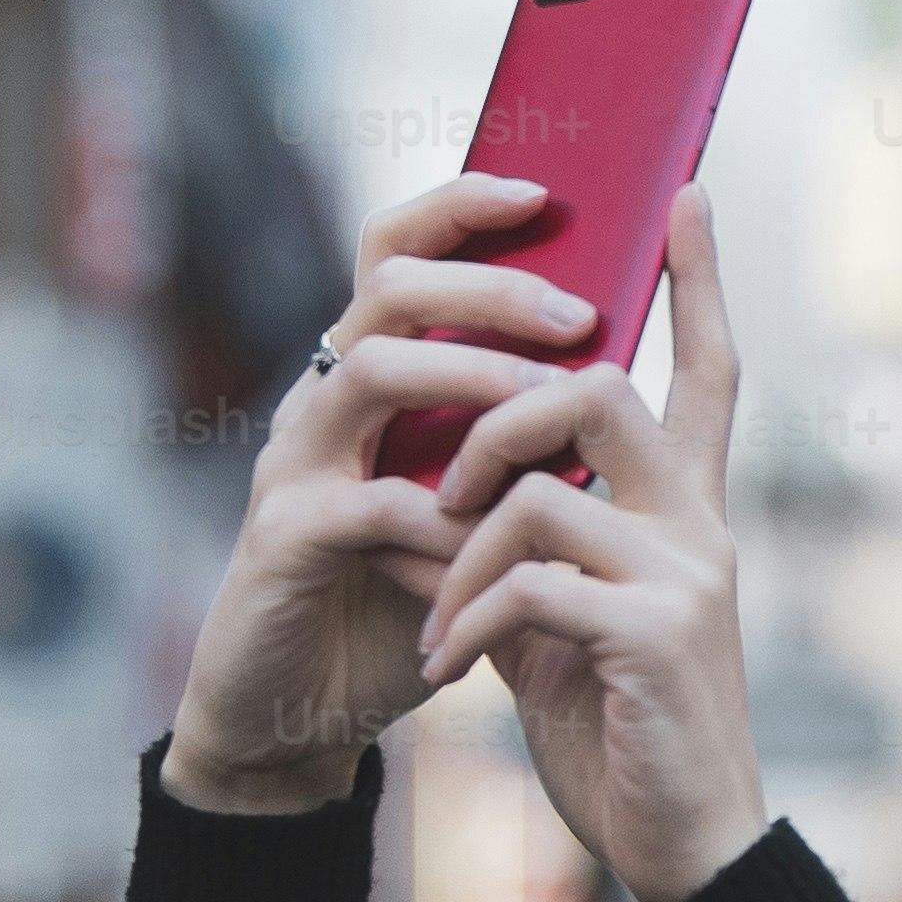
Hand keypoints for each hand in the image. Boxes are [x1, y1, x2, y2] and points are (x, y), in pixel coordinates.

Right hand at [158, 173, 593, 811]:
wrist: (300, 710)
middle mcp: (321, 400)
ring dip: (469, 380)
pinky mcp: (282, 538)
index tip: (547, 192)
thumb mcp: (471, 508)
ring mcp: (293, 462)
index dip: (462, 206)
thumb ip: (518, 445)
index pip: (400, 251)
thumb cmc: (396, 600)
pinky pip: (365, 503)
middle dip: (490, 290)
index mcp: (370, 377)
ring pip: (370, 369)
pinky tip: (491, 539)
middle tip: (579, 317)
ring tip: (546, 407)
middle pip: (391, 289)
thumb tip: (620, 376)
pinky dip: (439, 517)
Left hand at [413, 184, 773, 901]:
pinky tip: (449, 664)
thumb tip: (466, 487)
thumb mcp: (569, 619)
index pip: (709, 371)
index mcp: (689, 516)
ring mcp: (686, 578)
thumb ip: (539, 543)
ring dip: (459, 545)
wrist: (682, 850)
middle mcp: (703, 528)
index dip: (698, 280)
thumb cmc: (622, 735)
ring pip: (542, 485)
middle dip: (501, 412)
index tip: (684, 191)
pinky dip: (466, 615)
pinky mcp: (655, 636)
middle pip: (602, 386)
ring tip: (437, 613)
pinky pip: (528, 580)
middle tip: (444, 489)